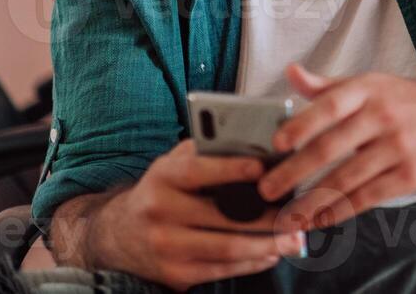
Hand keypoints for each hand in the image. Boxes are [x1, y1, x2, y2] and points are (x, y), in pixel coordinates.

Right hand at [86, 139, 305, 289]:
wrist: (116, 236)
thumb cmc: (162, 191)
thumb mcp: (173, 164)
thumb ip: (207, 152)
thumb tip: (256, 141)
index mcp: (163, 177)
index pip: (199, 170)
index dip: (232, 169)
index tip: (265, 169)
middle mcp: (159, 212)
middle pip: (222, 216)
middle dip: (267, 218)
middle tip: (299, 214)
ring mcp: (166, 246)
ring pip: (226, 247)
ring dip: (267, 245)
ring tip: (295, 240)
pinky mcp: (174, 273)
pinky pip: (221, 269)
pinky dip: (251, 262)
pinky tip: (272, 254)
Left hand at [256, 63, 415, 228]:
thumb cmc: (410, 100)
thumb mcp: (374, 83)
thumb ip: (329, 85)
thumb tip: (292, 73)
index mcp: (369, 90)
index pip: (329, 105)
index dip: (301, 124)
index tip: (276, 143)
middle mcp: (382, 116)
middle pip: (329, 148)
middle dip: (293, 173)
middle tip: (267, 189)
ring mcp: (397, 148)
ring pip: (345, 179)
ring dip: (311, 202)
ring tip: (288, 215)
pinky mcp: (409, 176)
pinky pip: (366, 197)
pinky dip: (339, 212)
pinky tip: (321, 219)